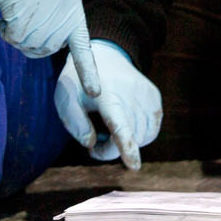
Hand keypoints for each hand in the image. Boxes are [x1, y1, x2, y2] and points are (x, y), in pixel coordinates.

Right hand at [0, 0, 99, 83]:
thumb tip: (51, 41)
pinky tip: (4, 8)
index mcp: (73, 4)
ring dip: (14, 33)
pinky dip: (4, 27)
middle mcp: (63, 8)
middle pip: (44, 49)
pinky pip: (11, 34)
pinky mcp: (24, 5)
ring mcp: (44, 7)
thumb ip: (56, 11)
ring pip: (26, 44)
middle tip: (19, 19)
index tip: (95, 94)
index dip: (88, 71)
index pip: (82, 44)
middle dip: (28, 42)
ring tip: (13, 7)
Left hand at [54, 40, 160, 169]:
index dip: (126, 148)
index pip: (119, 125)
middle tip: (95, 142)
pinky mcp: (155, 96)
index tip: (134, 166)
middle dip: (110, 149)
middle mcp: (131, 94)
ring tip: (109, 129)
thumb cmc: (80, 81)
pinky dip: (140, 135)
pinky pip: (152, 129)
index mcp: (106, 96)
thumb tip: (91, 145)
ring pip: (143, 137)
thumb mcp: (66, 97)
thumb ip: (74, 123)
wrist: (105, 54)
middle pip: (130, 138)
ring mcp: (146, 94)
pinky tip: (126, 125)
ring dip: (127, 142)